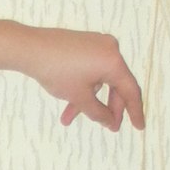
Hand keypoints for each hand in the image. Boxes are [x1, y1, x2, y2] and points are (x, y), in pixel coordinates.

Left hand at [26, 27, 145, 131]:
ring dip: (87, 100)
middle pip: (115, 85)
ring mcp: (97, 44)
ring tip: (68, 118)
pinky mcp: (85, 43)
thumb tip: (110, 122)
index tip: (139, 127)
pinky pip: (91, 69)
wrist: (29, 49)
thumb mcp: (79, 97)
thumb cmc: (56, 71)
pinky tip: (68, 101)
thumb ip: (99, 113)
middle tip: (106, 126)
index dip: (135, 111)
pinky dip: (83, 86)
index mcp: (114, 61)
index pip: (131, 90)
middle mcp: (110, 49)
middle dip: (108, 108)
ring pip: (99, 79)